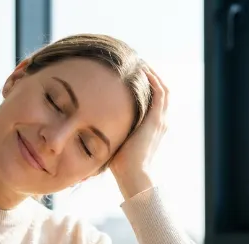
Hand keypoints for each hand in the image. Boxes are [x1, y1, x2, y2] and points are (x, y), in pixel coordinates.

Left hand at [109, 66, 168, 199]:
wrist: (132, 175)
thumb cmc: (120, 165)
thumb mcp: (116, 142)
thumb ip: (109, 133)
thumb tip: (86, 132)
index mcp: (152, 127)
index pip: (154, 102)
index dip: (146, 88)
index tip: (132, 77)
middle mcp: (159, 122)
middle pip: (161, 93)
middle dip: (151, 77)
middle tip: (138, 64)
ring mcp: (160, 121)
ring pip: (163, 90)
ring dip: (153, 75)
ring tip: (141, 63)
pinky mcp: (156, 120)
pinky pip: (160, 94)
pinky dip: (153, 81)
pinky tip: (142, 71)